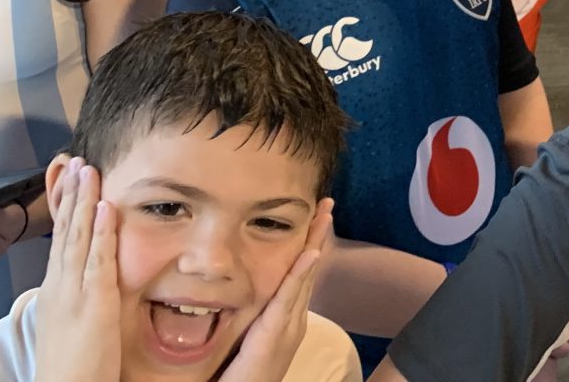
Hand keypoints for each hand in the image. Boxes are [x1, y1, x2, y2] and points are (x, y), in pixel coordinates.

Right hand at [32, 158, 122, 381]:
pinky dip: (100, 232)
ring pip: (78, 238)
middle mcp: (60, 286)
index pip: (59, 240)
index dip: (64, 207)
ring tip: (88, 169)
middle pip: (65, 231)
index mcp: (55, 290)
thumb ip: (77, 296)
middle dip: (71, 193)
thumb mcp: (70, 321)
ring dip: (84, 201)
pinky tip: (104, 208)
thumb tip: (87, 277)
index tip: (69, 178)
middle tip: (76, 159)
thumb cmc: (72, 363)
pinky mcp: (93, 304)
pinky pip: (97, 261)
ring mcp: (74, 293)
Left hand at [218, 199, 334, 381]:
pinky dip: (301, 274)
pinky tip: (310, 254)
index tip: (315, 217)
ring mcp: (289, 325)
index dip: (308, 245)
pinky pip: (289, 299)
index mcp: (286, 317)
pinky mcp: (276, 334)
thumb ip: (252, 316)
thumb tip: (242, 293)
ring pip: (303, 278)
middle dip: (317, 236)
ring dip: (314, 245)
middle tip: (326, 204)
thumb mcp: (250, 339)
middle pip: (308, 269)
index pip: (299, 274)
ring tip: (322, 218)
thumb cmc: (242, 375)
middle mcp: (294, 318)